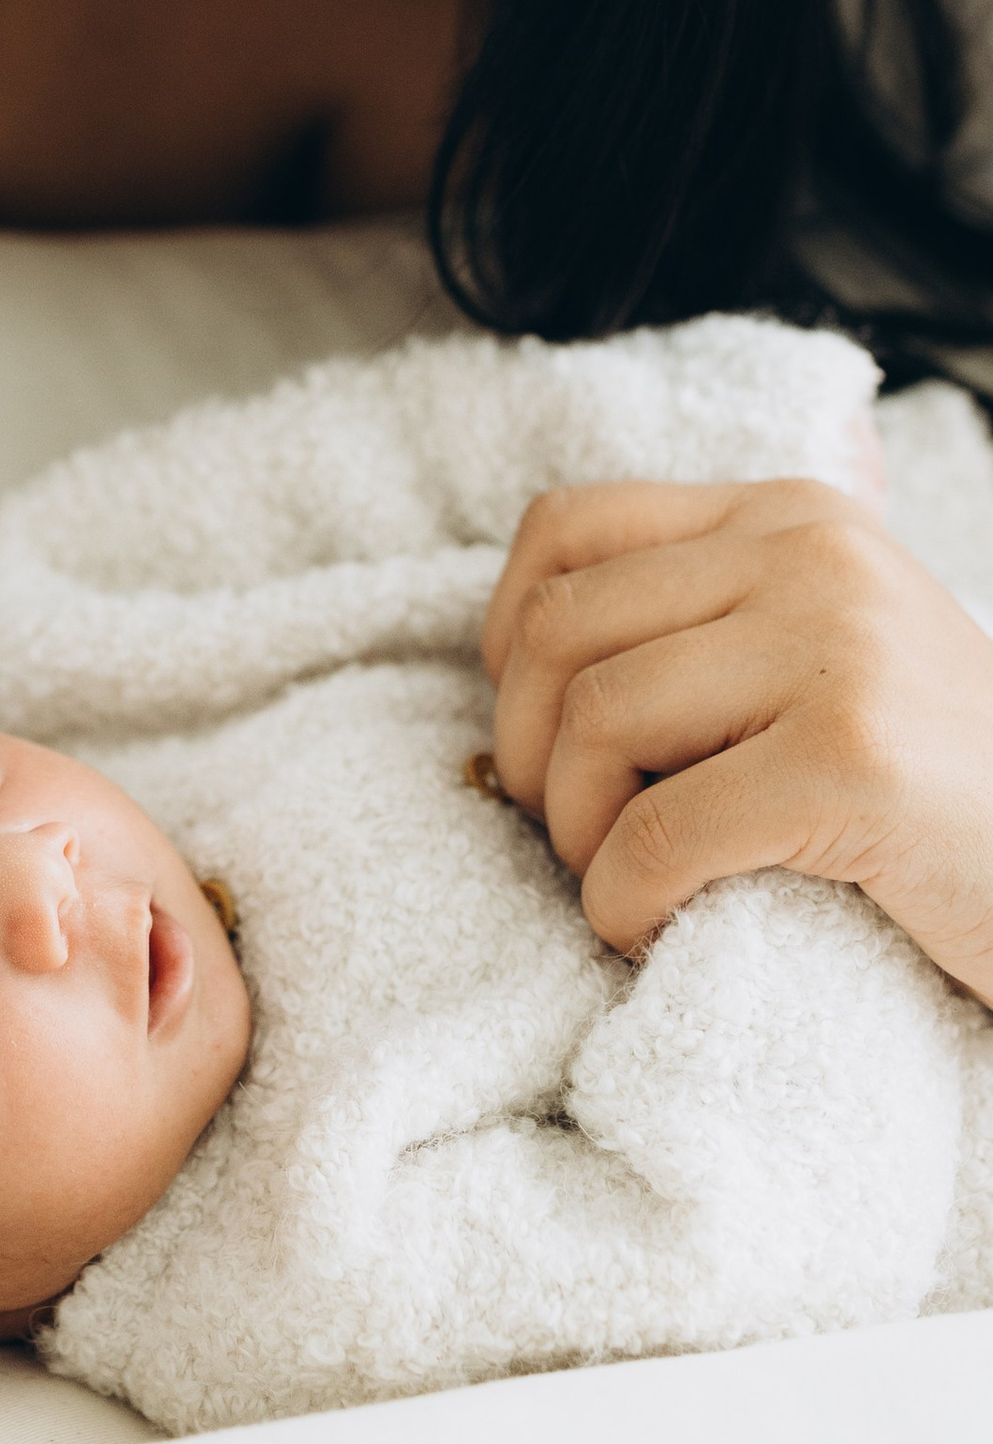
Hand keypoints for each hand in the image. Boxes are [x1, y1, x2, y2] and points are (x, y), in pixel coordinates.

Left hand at [481, 474, 992, 1004]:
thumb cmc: (934, 783)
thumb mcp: (825, 648)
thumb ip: (711, 620)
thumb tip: (522, 659)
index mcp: (790, 515)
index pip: (572, 525)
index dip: (509, 630)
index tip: (528, 724)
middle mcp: (809, 554)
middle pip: (566, 628)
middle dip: (529, 747)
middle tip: (566, 830)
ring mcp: (838, 650)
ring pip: (600, 719)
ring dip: (575, 830)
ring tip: (614, 881)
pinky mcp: (853, 761)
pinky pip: (662, 829)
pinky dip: (621, 896)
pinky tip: (648, 927)